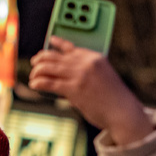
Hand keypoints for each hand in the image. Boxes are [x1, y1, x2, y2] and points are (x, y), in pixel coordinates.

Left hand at [29, 36, 152, 145]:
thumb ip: (85, 72)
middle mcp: (85, 63)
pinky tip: (34, 84)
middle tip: (34, 64)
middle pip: (55, 56)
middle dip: (41, 59)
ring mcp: (79, 75)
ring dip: (37, 71)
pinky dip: (39, 82)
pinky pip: (50, 82)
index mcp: (94, 57)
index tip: (48, 44)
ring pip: (49, 67)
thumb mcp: (103, 77)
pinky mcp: (73, 89)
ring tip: (33, 76)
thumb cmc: (114, 99)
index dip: (56, 44)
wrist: (123, 112)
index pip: (70, 47)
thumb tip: (64, 75)